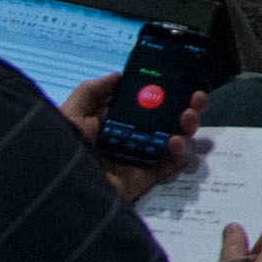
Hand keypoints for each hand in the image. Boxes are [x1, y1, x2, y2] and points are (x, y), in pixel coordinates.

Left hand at [62, 72, 209, 201]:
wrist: (66, 186)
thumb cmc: (65, 146)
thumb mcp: (71, 113)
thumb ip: (90, 91)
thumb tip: (118, 75)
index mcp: (116, 120)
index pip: (147, 103)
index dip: (165, 91)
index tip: (179, 81)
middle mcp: (134, 137)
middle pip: (168, 119)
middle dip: (187, 106)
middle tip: (196, 99)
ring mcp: (143, 157)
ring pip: (177, 139)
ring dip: (188, 126)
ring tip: (186, 118)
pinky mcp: (149, 176)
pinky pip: (174, 164)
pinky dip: (181, 153)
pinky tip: (175, 142)